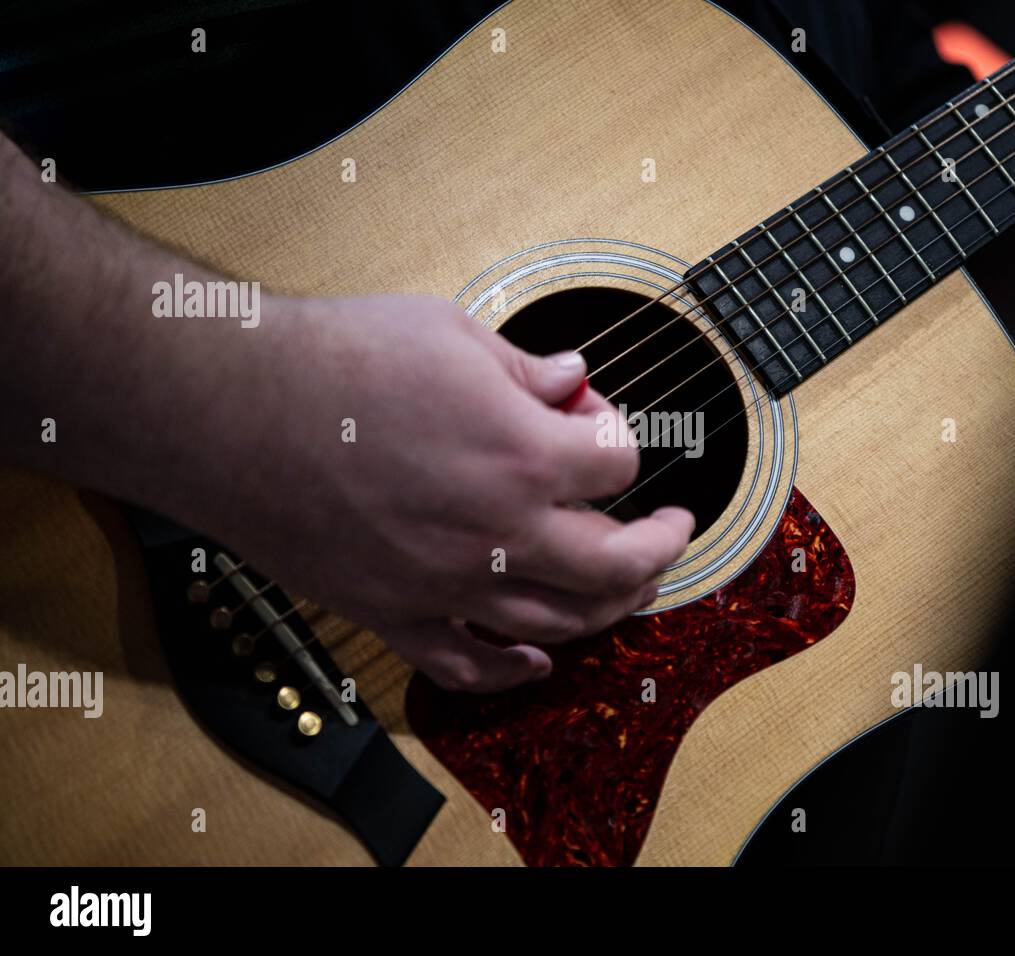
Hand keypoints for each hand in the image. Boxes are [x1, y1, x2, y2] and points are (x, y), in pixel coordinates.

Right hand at [198, 294, 692, 691]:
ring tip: (629, 586)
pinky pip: (470, 665)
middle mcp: (500, 531)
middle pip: (618, 562)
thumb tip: (573, 380)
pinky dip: (515, 671)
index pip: (618, 463)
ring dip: (610, 607)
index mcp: (524, 453)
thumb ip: (527, 368)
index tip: (597, 423)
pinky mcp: (396, 613)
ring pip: (560, 622)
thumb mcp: (451, 333)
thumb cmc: (333, 360)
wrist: (228, 409)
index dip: (619, 437)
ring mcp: (449, 583)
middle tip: (672, 528)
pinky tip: (539, 661)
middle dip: (661, 545)